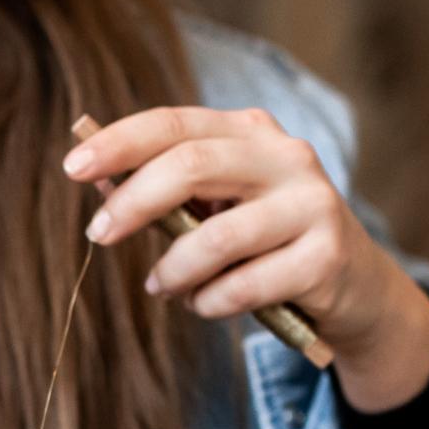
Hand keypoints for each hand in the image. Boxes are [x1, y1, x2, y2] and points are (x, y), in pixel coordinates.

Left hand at [64, 106, 428, 409]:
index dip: (120, 143)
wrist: (355, 287)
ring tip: (161, 287)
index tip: (72, 168)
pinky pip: (247, 284)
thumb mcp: (218, 210)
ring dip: (173, 270)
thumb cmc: (267, 244)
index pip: (175, 123)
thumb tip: (101, 190)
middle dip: (134, 201)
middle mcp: (286, 156)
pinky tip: (204, 304)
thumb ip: (170, 197)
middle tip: (99, 236)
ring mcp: (313, 203)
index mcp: (251, 132)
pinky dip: (210, 302)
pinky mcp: (329, 256)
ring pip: (218, 236)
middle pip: (193, 163)